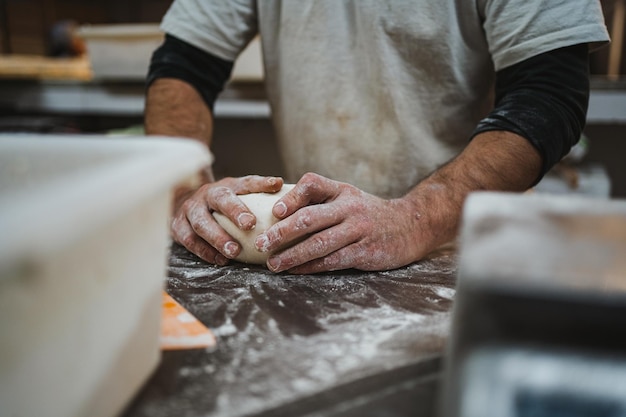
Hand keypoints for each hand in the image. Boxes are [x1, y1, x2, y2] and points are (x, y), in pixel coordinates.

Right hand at [172, 175, 283, 264]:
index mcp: (226, 186)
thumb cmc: (220, 202)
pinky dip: (204, 251)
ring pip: (202, 223)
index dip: (260, 184)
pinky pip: (189, 240)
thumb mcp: (237, 192)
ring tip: (234, 251)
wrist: (183, 202)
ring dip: (218, 238)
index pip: (245, 183)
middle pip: (220, 200)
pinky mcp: (178, 226)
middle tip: (250, 225)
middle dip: (234, 212)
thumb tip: (281, 185)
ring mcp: (190, 210)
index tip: (276, 186)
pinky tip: (219, 260)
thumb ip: (258, 190)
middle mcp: (206, 195)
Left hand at [254, 173, 430, 272]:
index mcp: (343, 190)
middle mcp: (350, 207)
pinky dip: (311, 267)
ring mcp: (359, 230)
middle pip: (309, 218)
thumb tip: (280, 211)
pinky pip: (333, 260)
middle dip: (281, 232)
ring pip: (319, 243)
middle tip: (261, 244)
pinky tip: (296, 272)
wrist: (412, 225)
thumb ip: (321, 200)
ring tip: (273, 265)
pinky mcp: (365, 251)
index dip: (291, 197)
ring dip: (292, 256)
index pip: (312, 184)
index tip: (274, 211)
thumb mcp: (350, 197)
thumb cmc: (371, 213)